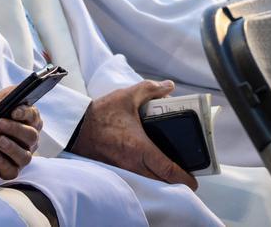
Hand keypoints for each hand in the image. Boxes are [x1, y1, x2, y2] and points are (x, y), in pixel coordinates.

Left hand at [0, 87, 42, 179]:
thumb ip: (8, 94)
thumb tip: (17, 91)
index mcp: (28, 121)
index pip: (34, 116)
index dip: (25, 113)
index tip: (14, 111)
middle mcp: (29, 139)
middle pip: (31, 136)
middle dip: (16, 130)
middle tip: (0, 124)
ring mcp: (22, 155)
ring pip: (25, 156)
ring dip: (12, 148)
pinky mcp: (12, 169)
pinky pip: (13, 171)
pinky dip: (5, 165)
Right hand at [70, 80, 196, 190]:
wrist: (76, 127)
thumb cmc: (101, 113)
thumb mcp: (126, 96)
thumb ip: (150, 89)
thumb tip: (169, 86)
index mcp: (140, 148)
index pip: (168, 170)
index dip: (185, 178)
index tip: (194, 179)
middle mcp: (133, 163)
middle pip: (162, 183)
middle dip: (176, 182)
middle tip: (185, 174)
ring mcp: (124, 169)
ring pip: (150, 183)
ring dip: (161, 180)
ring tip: (169, 170)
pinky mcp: (116, 169)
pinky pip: (138, 179)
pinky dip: (148, 177)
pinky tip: (150, 167)